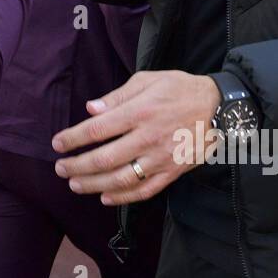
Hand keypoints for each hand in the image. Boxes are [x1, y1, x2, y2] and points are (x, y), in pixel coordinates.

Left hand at [52, 71, 221, 204]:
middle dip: (77, 166)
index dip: (73, 139)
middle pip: (104, 158)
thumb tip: (91, 109)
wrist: (219, 108)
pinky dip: (123, 197)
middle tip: (60, 168)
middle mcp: (148, 137)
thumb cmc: (180, 89)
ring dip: (93, 185)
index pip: (97, 130)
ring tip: (75, 184)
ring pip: (121, 178)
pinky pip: (144, 190)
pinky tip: (105, 197)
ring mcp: (161, 158)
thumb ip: (117, 96)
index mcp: (139, 112)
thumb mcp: (148, 80)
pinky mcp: (172, 172)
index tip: (57, 144)